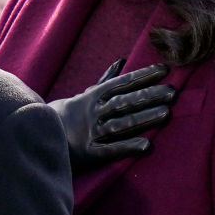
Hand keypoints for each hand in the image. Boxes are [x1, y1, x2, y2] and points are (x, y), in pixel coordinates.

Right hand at [49, 60, 175, 170]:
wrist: (42, 135)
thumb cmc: (69, 114)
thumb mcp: (86, 94)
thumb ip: (106, 80)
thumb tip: (121, 61)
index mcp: (94, 96)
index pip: (122, 83)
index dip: (143, 76)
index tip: (164, 70)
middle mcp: (94, 112)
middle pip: (125, 102)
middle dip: (149, 96)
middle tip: (172, 92)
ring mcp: (92, 133)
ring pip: (121, 123)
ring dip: (144, 118)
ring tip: (166, 113)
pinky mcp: (89, 153)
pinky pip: (111, 150)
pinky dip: (127, 147)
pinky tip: (146, 145)